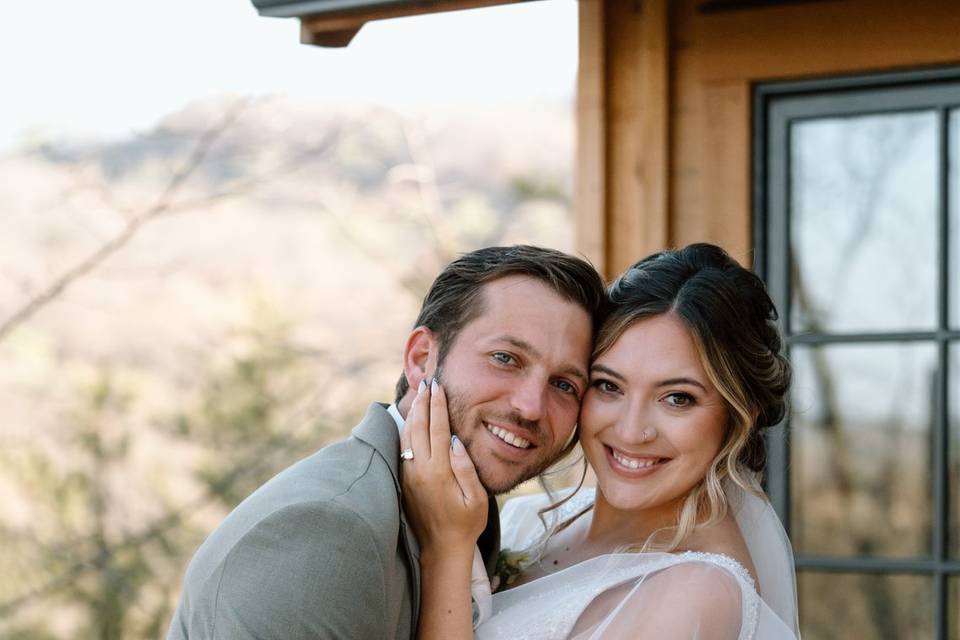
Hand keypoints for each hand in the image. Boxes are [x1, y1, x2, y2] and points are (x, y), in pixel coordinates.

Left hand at [400, 379, 487, 555]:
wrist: (441, 550)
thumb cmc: (465, 524)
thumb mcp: (476, 499)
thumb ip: (466, 469)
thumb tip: (456, 441)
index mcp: (439, 472)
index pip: (437, 429)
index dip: (437, 406)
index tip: (438, 387)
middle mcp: (420, 471)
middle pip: (418, 427)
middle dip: (423, 402)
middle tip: (427, 383)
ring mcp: (409, 476)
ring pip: (406, 436)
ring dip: (412, 414)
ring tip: (418, 396)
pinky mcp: (404, 482)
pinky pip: (402, 449)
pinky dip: (405, 430)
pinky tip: (410, 422)